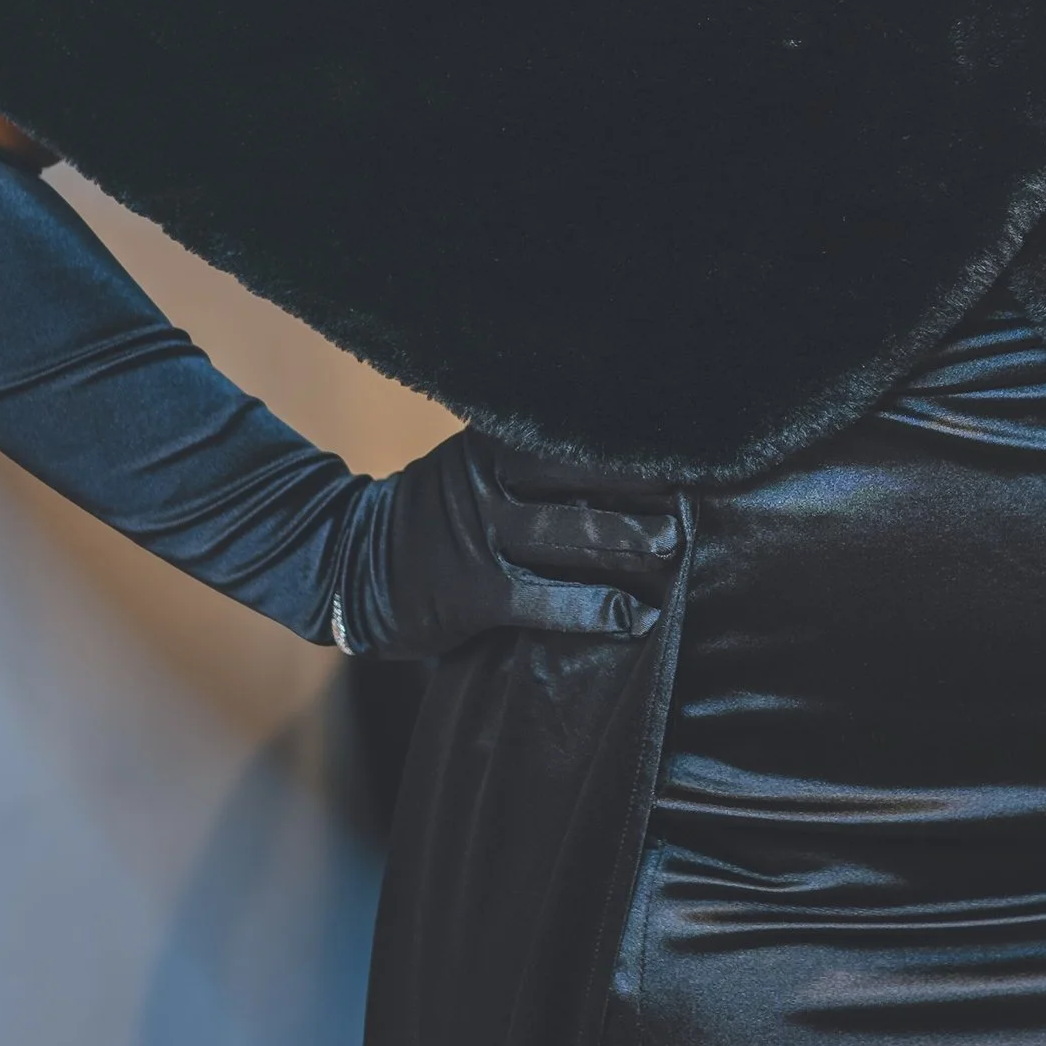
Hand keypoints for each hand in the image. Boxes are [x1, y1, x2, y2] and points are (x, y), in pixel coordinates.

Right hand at [333, 429, 681, 661]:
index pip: (568, 429)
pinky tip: (636, 616)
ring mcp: (480, 537)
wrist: (347, 564)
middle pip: (578, 472)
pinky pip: (546, 598)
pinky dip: (596, 607)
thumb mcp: (470, 468)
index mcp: (489, 443)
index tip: (683, 431)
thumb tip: (616, 453)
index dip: (625, 432)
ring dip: (631, 538)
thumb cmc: (432, 517)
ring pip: (570, 533)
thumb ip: (525, 458)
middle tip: (698, 483)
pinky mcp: (474, 592)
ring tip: (677, 541)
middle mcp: (487, 482)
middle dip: (642, 480)